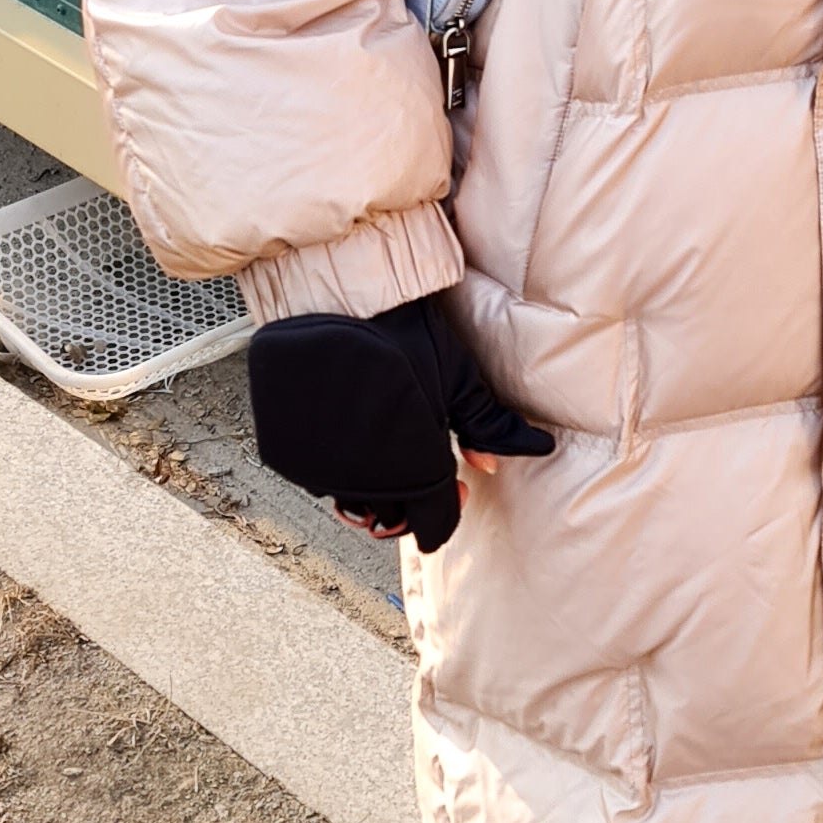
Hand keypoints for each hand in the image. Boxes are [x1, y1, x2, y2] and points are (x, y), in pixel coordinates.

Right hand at [248, 288, 553, 552]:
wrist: (333, 297)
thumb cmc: (400, 330)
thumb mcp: (457, 373)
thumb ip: (489, 421)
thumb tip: (533, 447)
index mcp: (413, 469)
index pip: (433, 525)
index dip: (449, 513)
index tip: (458, 492)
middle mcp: (364, 481)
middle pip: (392, 521)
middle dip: (413, 504)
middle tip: (423, 471)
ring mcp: (322, 470)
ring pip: (354, 504)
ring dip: (375, 490)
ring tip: (389, 455)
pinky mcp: (290, 455)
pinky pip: (319, 480)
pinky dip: (339, 469)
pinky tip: (354, 438)